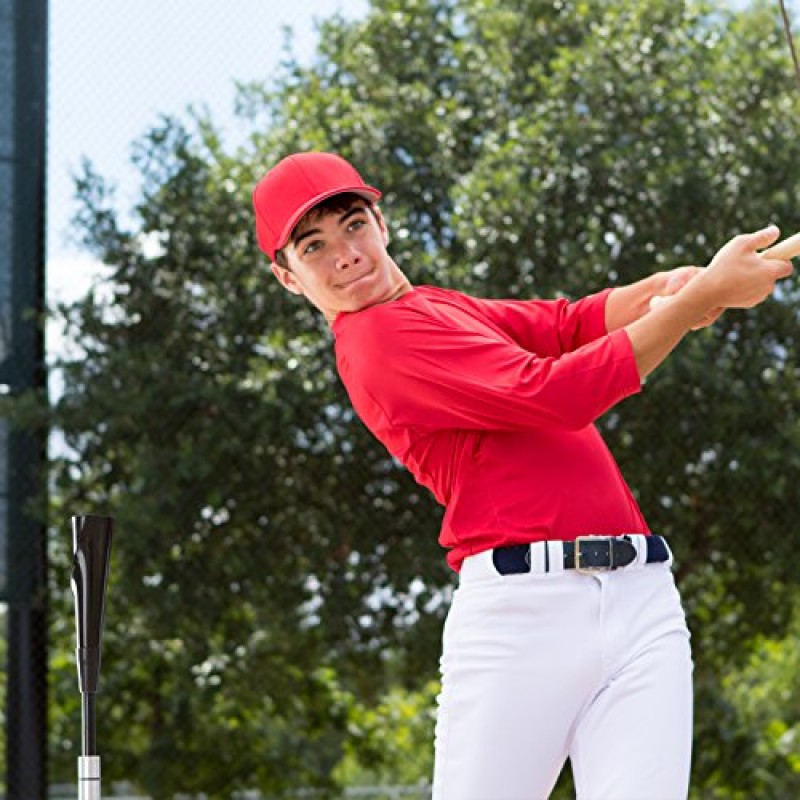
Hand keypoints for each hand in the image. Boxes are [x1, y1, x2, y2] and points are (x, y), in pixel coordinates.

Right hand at [649, 226, 792, 323]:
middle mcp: (768, 286)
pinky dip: (746, 287)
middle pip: (773, 274)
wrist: (708, 292)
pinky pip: (753, 292)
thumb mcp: (741, 243)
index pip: (787, 266)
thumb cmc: (724, 266)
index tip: (768, 255)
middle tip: (745, 262)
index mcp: (771, 271)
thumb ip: (761, 236)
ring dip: (754, 277)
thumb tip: (775, 232)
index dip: (779, 259)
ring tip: (736, 272)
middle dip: (763, 268)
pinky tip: (732, 283)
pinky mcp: (749, 303)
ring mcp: (759, 296)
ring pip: (762, 283)